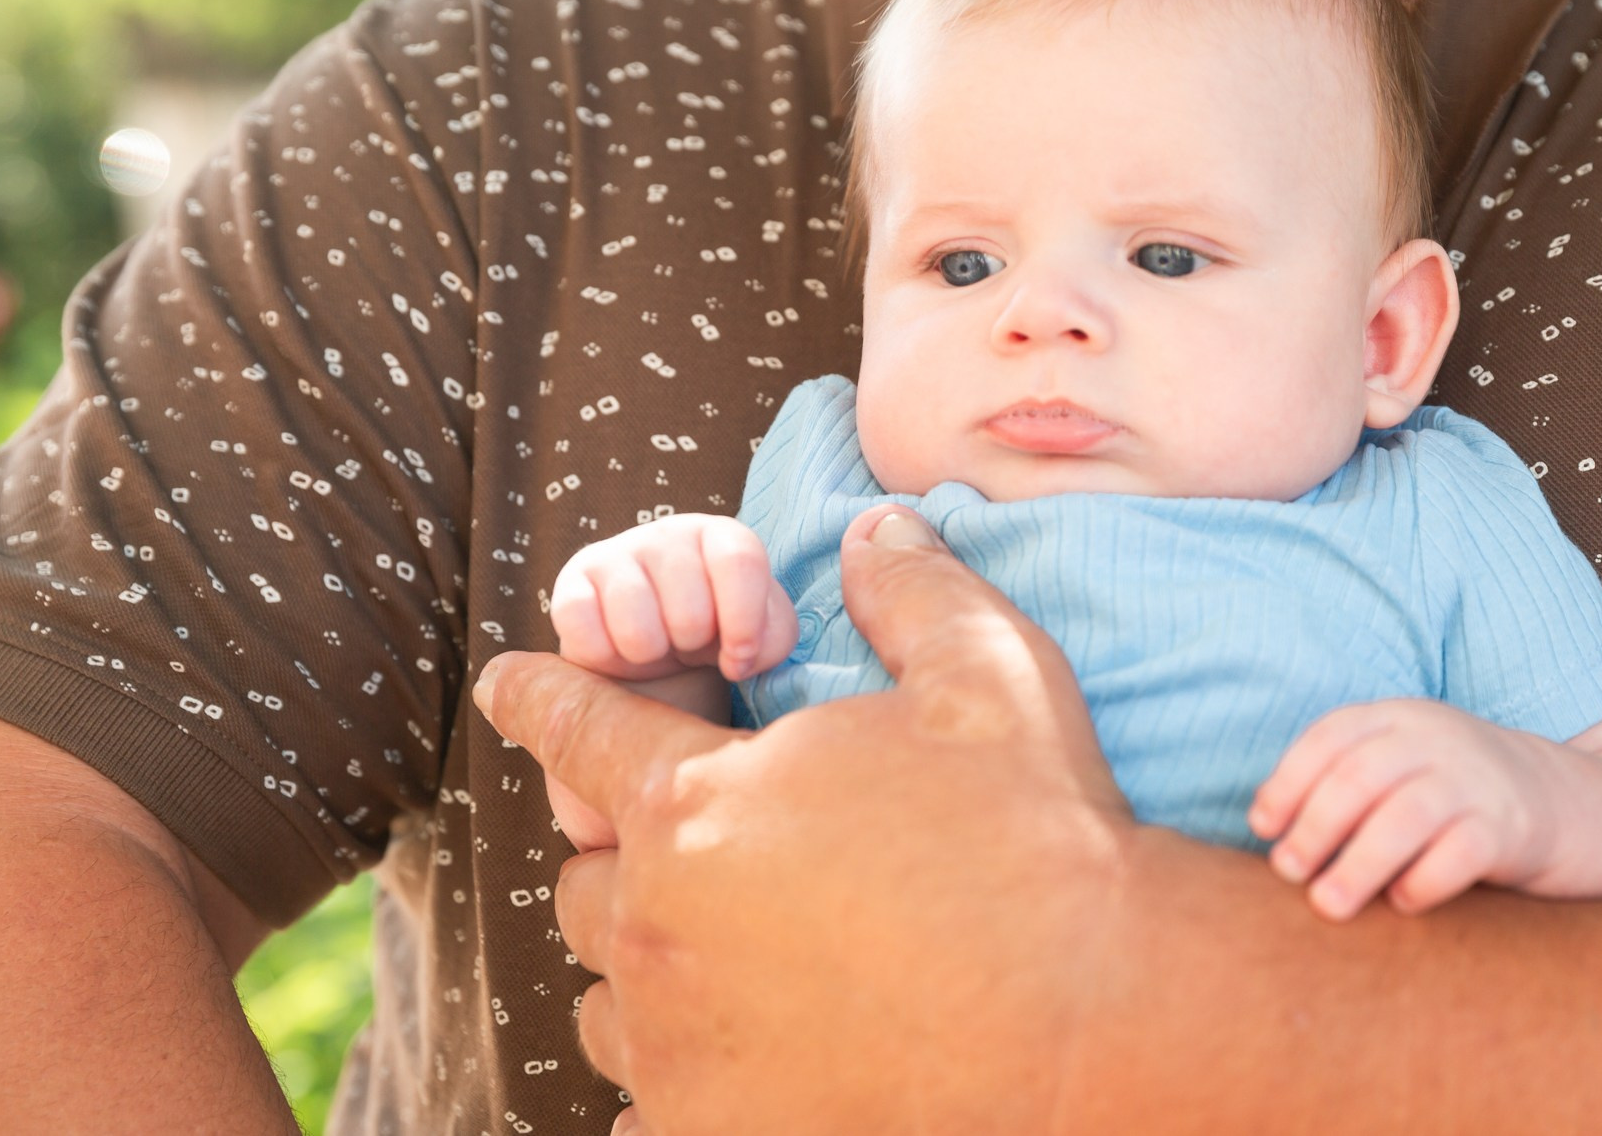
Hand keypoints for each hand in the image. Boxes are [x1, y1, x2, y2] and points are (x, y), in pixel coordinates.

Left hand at [475, 506, 1135, 1133]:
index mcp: (698, 803)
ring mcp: (681, 1049)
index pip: (577, 729)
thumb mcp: (986, 672)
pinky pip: (636, 1116)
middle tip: (701, 851)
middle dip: (627, 855)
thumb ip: (912, 589)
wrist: (1098, 1021)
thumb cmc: (1038, 838)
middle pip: (586, 881)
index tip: (502, 683)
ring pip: (608, 1001)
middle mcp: (661, 927)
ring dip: (643, 970)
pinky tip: (719, 1071)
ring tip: (713, 959)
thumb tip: (878, 527)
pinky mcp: (719, 1135)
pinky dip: (666, 1088)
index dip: (537, 695)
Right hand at [550, 513, 797, 683]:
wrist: (655, 650)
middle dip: (692, 644)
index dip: (743, 622)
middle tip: (688, 641)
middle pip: (690, 608)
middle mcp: (667, 534)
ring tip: (656, 645)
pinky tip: (617, 647)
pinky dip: (606, 656)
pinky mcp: (571, 584)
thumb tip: (736, 657)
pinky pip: (585, 630)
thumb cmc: (715, 634)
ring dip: (651, 654)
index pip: (740, 561)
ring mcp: (614, 553)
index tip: (737, 661)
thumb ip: (770, 638)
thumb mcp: (760, 637)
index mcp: (719, 536)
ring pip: (637, 625)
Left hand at [1249, 699, 1555, 920]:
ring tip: (1327, 905)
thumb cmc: (1452, 793)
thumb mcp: (1400, 764)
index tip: (1263, 827)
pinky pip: (1458, 856)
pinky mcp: (1512, 827)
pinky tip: (1402, 904)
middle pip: (1360, 777)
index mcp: (1397, 716)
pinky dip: (1422, 883)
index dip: (1288, 782)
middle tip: (1287, 872)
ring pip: (1404, 817)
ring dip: (1357, 865)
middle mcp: (1436, 738)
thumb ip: (1343, 782)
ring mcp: (1477, 780)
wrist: (1566, 801)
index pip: (1329, 738)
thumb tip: (1268, 830)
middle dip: (1314, 827)